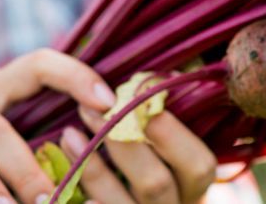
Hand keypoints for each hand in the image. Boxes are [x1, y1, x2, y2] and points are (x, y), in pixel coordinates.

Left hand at [61, 106, 216, 203]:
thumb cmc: (135, 152)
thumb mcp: (156, 137)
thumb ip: (157, 114)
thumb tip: (150, 78)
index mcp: (190, 186)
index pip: (199, 166)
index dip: (172, 133)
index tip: (138, 95)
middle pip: (157, 184)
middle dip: (123, 143)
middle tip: (93, 109)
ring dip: (94, 169)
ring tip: (69, 134)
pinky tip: (66, 188)